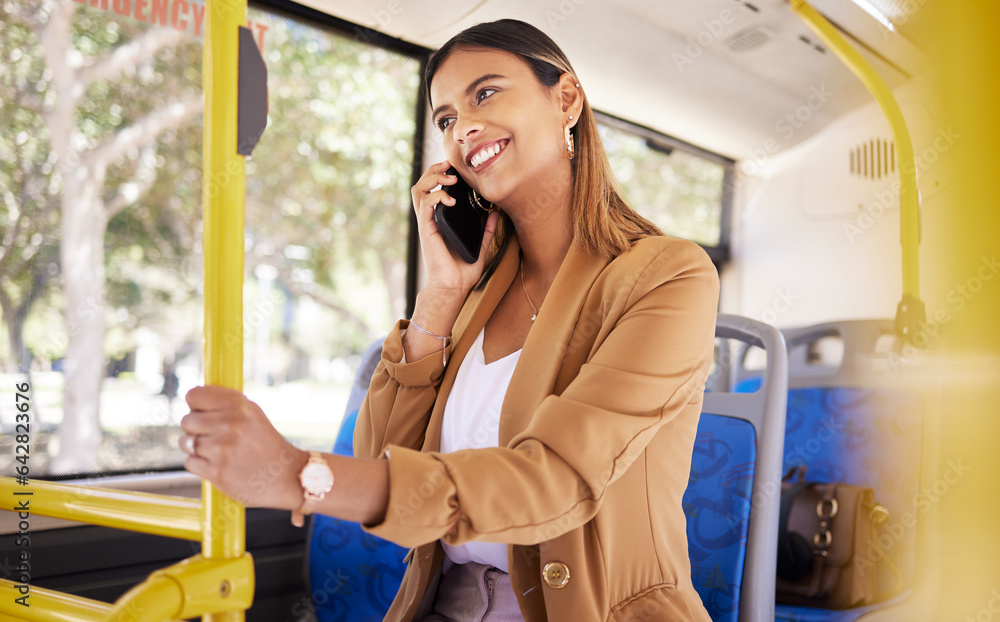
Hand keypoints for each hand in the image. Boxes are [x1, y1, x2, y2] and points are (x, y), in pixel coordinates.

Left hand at [180, 385, 307, 509]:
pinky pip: (189, 462)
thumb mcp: (253, 415)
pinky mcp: (216, 472)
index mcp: (239, 405)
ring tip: (217, 451)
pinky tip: (217, 464)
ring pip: (186, 442)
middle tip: (211, 435)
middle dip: (195, 428)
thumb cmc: (268, 445)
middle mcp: (230, 424)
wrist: (287, 477)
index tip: (202, 412)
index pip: (194, 395)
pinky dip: (199, 465)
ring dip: (196, 448)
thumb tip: (194, 400)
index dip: (196, 405)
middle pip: (187, 420)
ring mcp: (221, 449)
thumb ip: (225, 405)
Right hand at [410, 160, 499, 294]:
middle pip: (423, 183)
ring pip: (418, 189)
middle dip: (435, 169)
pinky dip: (437, 196)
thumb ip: (486, 228)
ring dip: (432, 178)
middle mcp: (431, 217)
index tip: (458, 168)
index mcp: (441, 218)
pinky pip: (425, 204)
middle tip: (450, 165)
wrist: (453, 287)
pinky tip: (450, 199)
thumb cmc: (462, 269)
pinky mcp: (426, 228)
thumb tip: (496, 212)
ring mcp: (427, 222)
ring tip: (449, 178)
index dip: (442, 173)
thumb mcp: (481, 245)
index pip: (435, 188)